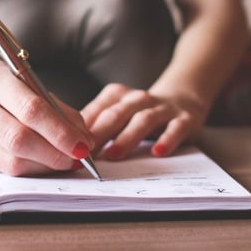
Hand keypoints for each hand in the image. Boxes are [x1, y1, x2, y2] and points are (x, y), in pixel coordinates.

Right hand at [0, 58, 95, 175]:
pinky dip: (28, 172)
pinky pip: (2, 172)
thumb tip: (85, 140)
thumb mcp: (31, 88)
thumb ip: (58, 110)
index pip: (30, 108)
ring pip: (11, 161)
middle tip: (77, 158)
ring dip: (44, 166)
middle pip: (18, 138)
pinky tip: (40, 165)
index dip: (60, 131)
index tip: (83, 145)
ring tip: (63, 162)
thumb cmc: (7, 94)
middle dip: (54, 153)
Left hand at [81, 83, 206, 159]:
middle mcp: (138, 99)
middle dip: (99, 134)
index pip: (96, 111)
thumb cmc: (140, 113)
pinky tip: (157, 152)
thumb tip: (67, 145)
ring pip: (142, 120)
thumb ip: (97, 125)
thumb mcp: (118, 114)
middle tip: (85, 154)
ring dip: (127, 138)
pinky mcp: (183, 119)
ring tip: (113, 154)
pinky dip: (166, 140)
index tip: (69, 146)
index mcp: (117, 95)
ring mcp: (161, 108)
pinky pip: (175, 129)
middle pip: (115, 114)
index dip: (82, 129)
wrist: (183, 99)